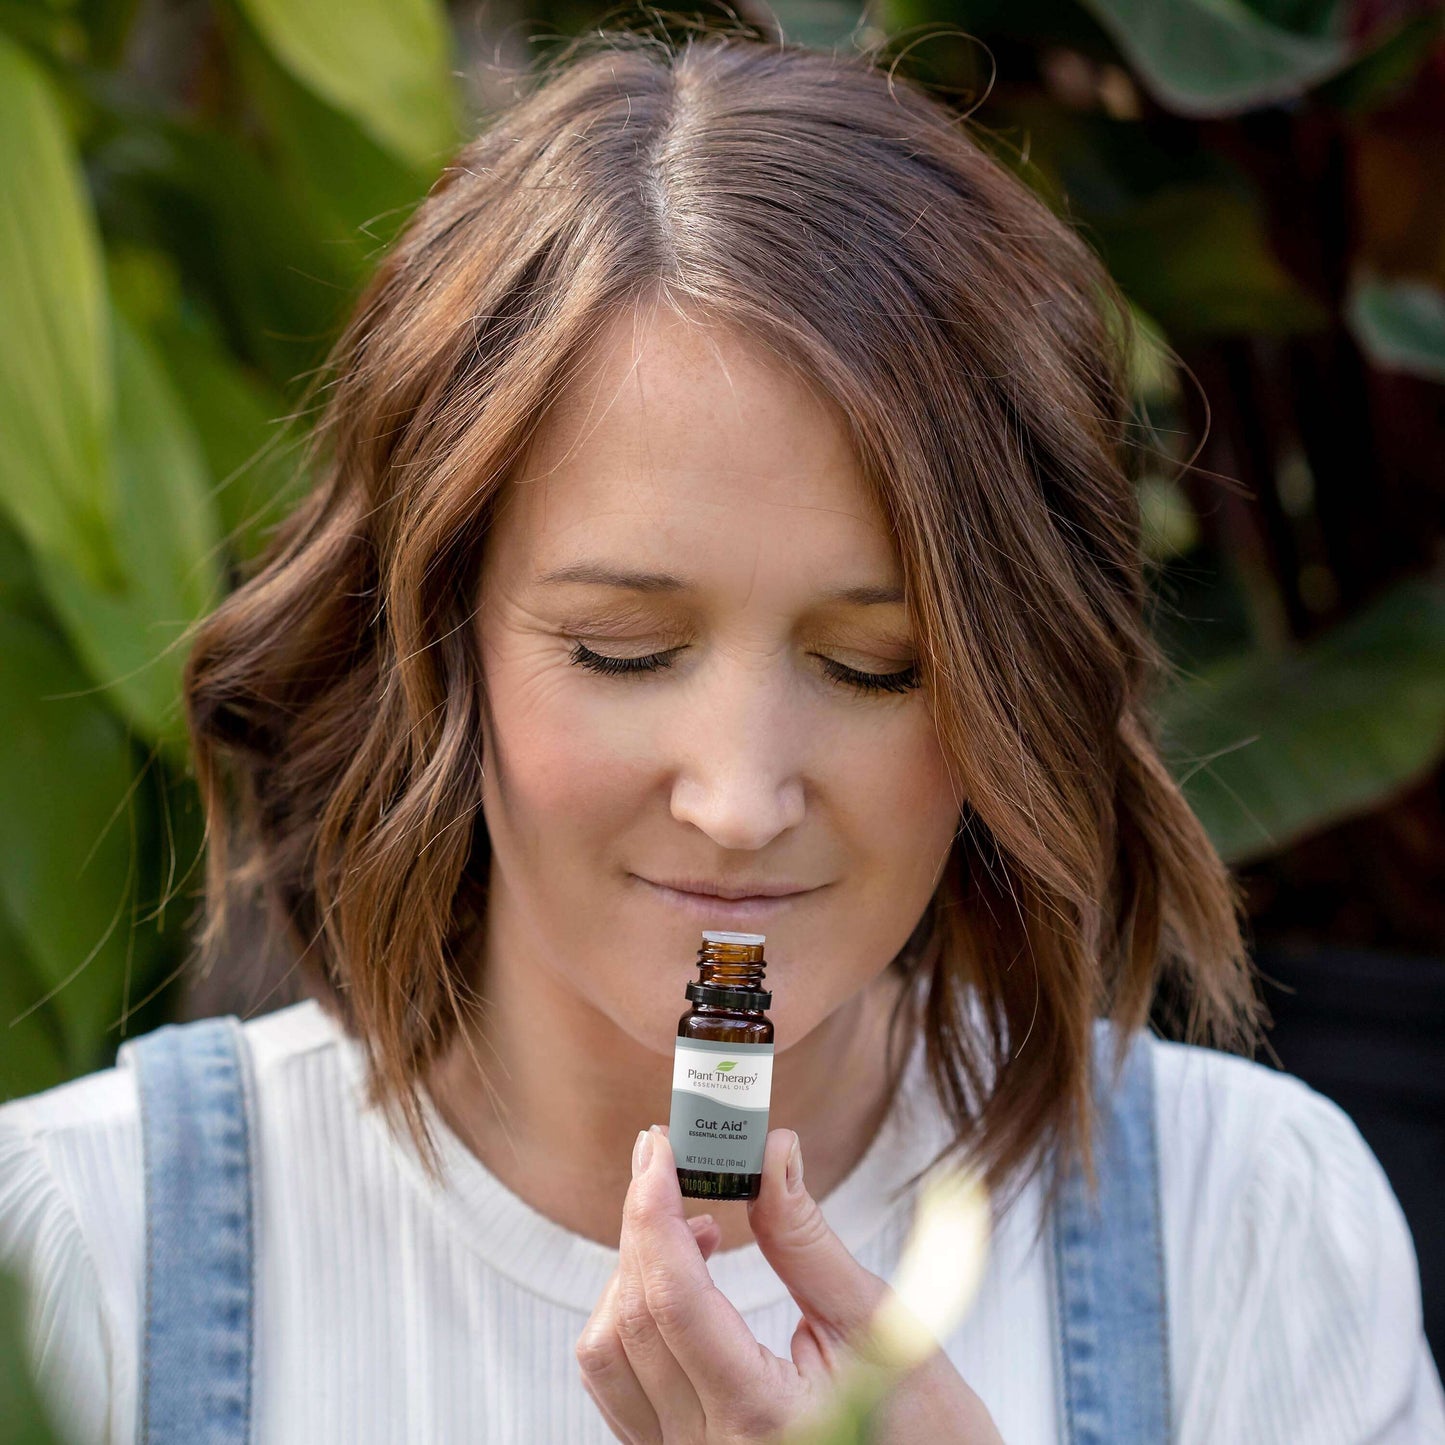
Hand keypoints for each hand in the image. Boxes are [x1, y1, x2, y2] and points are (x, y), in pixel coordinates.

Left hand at [575, 1124, 1003, 1443]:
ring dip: (632, 1271)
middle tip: (667, 1156)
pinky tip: (683, 1277)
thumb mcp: (877, 1326)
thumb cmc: (924, 1426)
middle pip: (632, 1318)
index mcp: (759, 1417)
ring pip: (608, 1354)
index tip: (660, 1147)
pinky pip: (620, 1382)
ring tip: (690, 1223)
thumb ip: (807, 1239)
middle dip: (641, 1222)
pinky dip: (634, 1313)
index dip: (654, 1212)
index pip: (674, 1300)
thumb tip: (772, 1152)